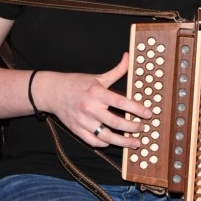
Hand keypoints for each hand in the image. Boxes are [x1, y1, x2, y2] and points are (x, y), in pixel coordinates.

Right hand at [29, 53, 152, 148]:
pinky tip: (114, 141)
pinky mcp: (76, 130)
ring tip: (135, 142)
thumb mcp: (97, 76)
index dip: (137, 110)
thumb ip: (117, 70)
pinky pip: (94, 141)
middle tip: (143, 128)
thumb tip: (128, 57)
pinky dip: (106, 143)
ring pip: (107, 136)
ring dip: (123, 142)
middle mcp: (90, 108)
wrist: (52, 92)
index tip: (148, 114)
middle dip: (133, 128)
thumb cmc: (77, 83)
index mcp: (97, 92)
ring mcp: (83, 121)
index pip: (121, 103)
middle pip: (116, 122)